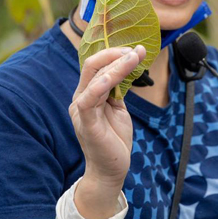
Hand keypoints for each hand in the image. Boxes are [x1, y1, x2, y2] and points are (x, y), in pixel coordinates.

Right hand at [69, 45, 145, 188]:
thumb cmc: (114, 139)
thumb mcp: (118, 108)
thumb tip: (128, 65)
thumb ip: (118, 89)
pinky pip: (89, 100)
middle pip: (92, 66)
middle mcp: (80, 99)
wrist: (111, 169)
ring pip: (95, 78)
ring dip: (116, 65)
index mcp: (87, 94)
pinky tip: (111, 77)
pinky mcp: (87, 123)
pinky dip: (99, 86)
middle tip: (136, 51)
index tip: (134, 49)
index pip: (96, 65)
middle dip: (115, 54)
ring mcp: (81, 111)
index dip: (114, 53)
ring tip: (134, 57)